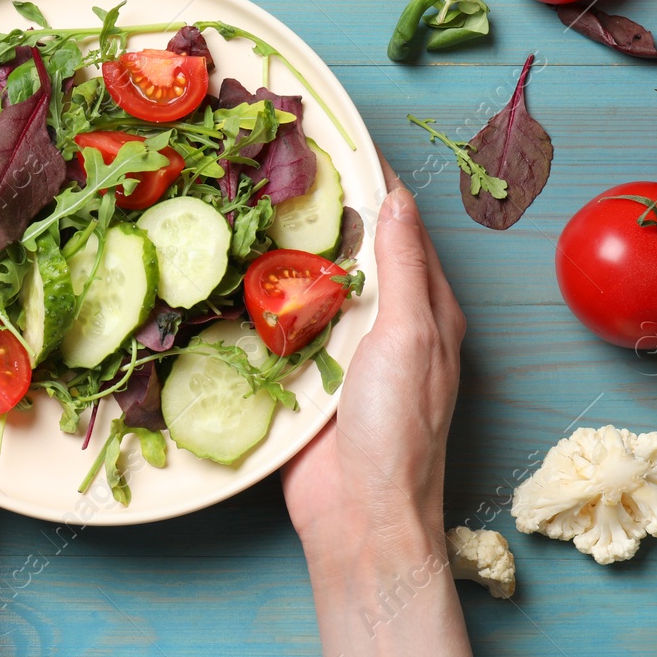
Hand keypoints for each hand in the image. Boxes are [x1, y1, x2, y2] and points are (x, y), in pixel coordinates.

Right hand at [282, 167, 475, 656]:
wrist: (356, 519)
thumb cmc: (397, 431)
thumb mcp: (410, 336)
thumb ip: (403, 266)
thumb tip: (396, 197)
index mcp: (427, 310)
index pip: (401, 227)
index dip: (372, 181)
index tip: (335, 137)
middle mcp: (386, 324)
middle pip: (351, 250)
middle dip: (319, 207)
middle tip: (275, 160)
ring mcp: (340, 350)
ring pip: (310, 282)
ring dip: (282, 248)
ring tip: (244, 198)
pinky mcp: (300, 375)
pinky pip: (278, 322)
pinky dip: (258, 293)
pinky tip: (229, 267)